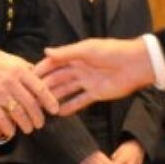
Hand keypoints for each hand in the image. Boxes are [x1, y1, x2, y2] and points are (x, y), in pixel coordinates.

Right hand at [0, 46, 59, 137]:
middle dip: (38, 117)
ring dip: (26, 124)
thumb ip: (23, 66)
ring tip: (28, 129)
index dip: (49, 101)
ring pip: (18, 113)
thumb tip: (36, 73)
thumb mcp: (8, 57)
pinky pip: (1, 119)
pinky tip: (11, 132)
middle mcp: (11, 82)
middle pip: (31, 104)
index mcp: (18, 70)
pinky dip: (8, 128)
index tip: (55, 109)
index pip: (40, 88)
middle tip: (40, 123)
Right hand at [35, 38, 154, 113]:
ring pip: (67, 90)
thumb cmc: (112, 52)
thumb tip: (45, 51)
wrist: (136, 64)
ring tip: (41, 106)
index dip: (42, 69)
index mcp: (77, 56)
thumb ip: (66, 53)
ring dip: (55, 97)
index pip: (55, 63)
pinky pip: (80, 101)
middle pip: (58, 78)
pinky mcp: (96, 94)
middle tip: (31, 96)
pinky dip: (70, 107)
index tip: (28, 77)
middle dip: (45, 86)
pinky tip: (59, 113)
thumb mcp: (87, 50)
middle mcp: (80, 69)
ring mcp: (87, 82)